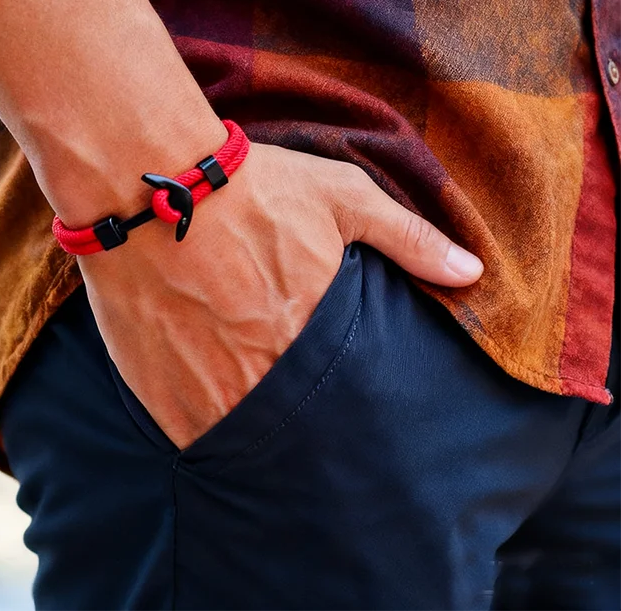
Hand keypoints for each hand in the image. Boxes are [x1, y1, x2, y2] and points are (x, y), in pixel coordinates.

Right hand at [78, 142, 482, 449]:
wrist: (149, 184)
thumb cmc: (250, 187)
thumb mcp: (341, 196)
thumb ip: (409, 238)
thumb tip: (473, 274)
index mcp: (314, 333)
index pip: (350, 397)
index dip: (348, 400)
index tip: (343, 395)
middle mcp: (264, 374)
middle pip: (298, 425)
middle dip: (303, 418)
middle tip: (298, 406)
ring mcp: (206, 390)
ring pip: (244, 438)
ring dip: (252, 427)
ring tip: (250, 406)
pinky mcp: (156, 393)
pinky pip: (190, 436)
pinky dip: (202, 426)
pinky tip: (205, 402)